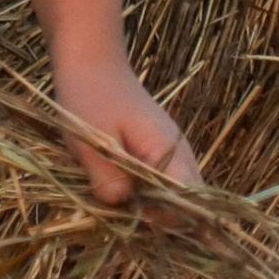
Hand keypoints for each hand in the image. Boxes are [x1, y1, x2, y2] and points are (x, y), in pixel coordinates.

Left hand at [52, 42, 200, 204]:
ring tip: (115, 194)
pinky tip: (116, 183)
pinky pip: (161, 186)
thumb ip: (108, 179)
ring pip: (173, 199)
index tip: (132, 210)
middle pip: (186, 207)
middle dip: (157, 217)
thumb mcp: (91, 140)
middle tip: (120, 208)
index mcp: (171, 150)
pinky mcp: (160, 155)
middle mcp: (182, 156)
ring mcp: (174, 155)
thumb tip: (122, 207)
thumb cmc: (89, 96)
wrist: (91, 61)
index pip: (189, 203)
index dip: (164, 217)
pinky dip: (142, 193)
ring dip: (147, 206)